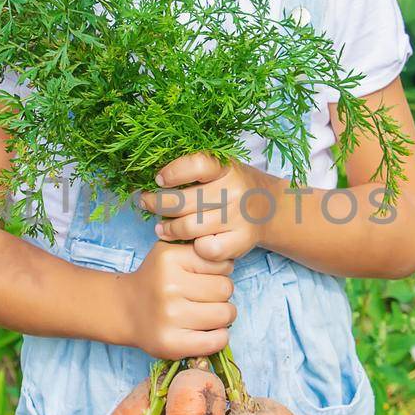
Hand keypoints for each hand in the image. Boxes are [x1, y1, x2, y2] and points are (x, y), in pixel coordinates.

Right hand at [118, 240, 235, 360]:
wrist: (125, 309)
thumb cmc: (156, 280)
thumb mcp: (170, 253)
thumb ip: (199, 249)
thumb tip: (231, 260)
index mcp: (169, 259)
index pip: (222, 264)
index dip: (219, 271)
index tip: (206, 277)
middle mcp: (168, 287)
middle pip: (225, 289)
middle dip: (221, 293)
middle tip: (207, 297)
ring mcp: (169, 317)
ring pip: (225, 314)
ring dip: (222, 315)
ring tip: (207, 313)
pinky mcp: (171, 343)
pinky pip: (217, 340)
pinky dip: (219, 336)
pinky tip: (207, 330)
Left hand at [137, 153, 276, 262]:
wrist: (269, 209)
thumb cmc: (230, 188)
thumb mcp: (218, 170)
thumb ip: (191, 170)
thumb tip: (152, 180)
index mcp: (226, 168)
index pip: (197, 165)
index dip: (173, 172)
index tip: (158, 180)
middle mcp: (234, 190)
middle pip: (184, 201)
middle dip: (157, 203)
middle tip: (146, 203)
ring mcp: (239, 217)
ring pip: (190, 227)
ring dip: (168, 229)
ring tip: (160, 228)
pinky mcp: (242, 240)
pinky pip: (206, 249)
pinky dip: (194, 247)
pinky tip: (189, 242)